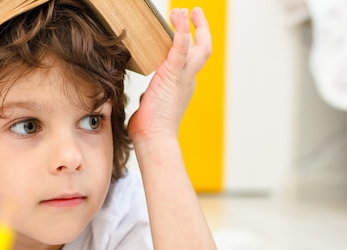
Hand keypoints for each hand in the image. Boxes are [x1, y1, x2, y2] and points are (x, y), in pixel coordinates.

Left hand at [127, 8, 210, 144]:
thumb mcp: (152, 106)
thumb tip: (144, 98)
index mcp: (182, 87)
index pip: (191, 61)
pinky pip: (180, 48)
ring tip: (184, 11)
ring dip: (192, 26)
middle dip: (201, 30)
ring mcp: (183, 78)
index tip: (186, 35)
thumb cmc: (150, 129)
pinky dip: (181, 31)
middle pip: (202, 50)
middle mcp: (188, 80)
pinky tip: (179, 17)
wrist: (154, 139)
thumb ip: (151, 97)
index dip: (190, 46)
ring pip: (197, 46)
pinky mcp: (172, 76)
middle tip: (194, 14)